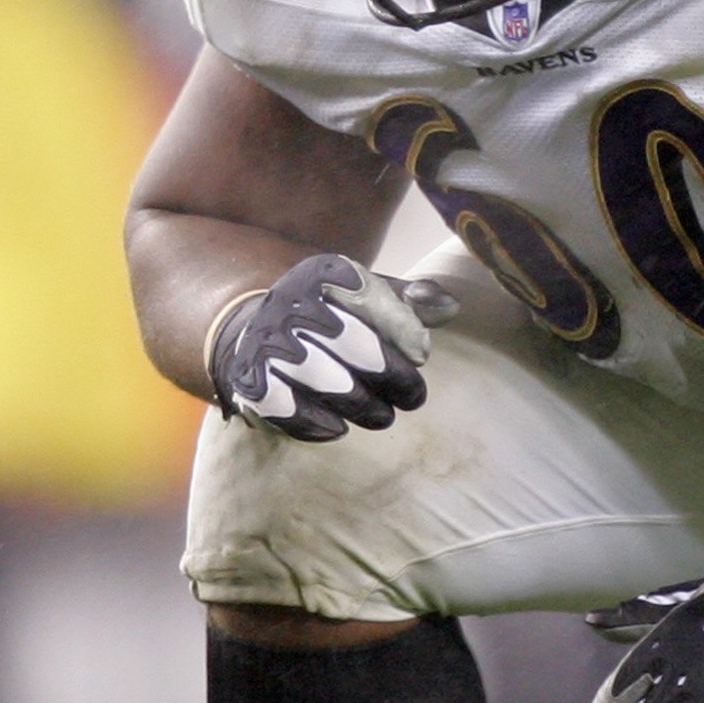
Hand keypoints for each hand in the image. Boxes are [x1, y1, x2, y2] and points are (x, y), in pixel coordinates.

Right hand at [211, 253, 459, 439]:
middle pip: (352, 343)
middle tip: (413, 399)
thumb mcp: (368, 297)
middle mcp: (291, 304)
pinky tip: (339, 428)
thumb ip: (409, 301)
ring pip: (325, 380)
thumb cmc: (332, 318)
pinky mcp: (253, 380)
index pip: (372, 301)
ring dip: (361, 405)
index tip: (421, 356)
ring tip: (383, 417)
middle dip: (391, 376)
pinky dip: (318, 423)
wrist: (257, 333)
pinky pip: (288, 409)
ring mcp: (268, 343)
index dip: (403, 332)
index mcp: (323, 274)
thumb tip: (450, 307)